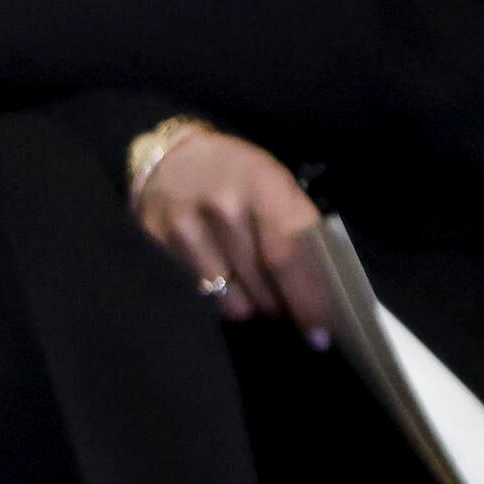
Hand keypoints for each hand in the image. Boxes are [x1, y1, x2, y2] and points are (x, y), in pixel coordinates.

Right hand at [133, 128, 334, 333]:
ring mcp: (184, 223)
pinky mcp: (158, 238)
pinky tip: (223, 275)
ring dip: (250, 304)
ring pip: (230, 295)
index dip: (305, 299)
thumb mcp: (277, 183)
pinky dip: (219, 292)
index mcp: (261, 187)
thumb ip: (298, 226)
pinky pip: (200, 287)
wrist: (171, 153)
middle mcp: (221, 206)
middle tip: (288, 313)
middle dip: (280, 306)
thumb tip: (324, 284)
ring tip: (256, 294)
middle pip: (259, 282)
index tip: (319, 331)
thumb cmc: (238, 172)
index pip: (286, 257)